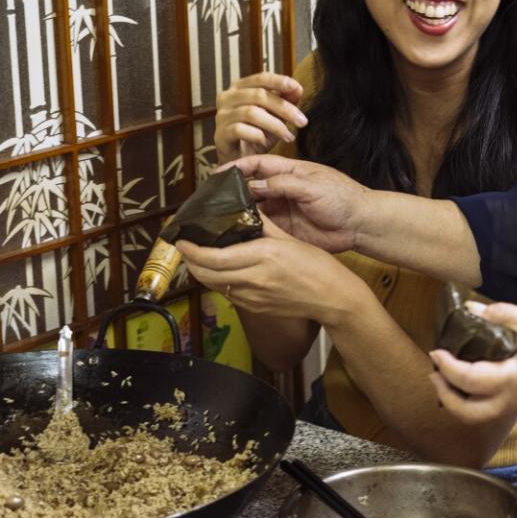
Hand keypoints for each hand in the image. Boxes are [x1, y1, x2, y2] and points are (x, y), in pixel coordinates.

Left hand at [177, 214, 357, 325]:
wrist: (333, 298)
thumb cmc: (318, 267)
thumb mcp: (289, 238)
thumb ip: (262, 225)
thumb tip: (243, 209)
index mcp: (262, 256)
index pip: (214, 256)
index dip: (192, 250)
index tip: (182, 240)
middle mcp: (254, 279)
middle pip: (206, 274)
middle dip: (190, 262)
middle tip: (185, 248)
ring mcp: (253, 297)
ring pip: (214, 286)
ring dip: (202, 273)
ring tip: (198, 259)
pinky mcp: (256, 308)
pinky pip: (229, 295)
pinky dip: (219, 283)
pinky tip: (222, 273)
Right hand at [214, 73, 306, 162]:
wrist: (241, 160)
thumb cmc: (257, 134)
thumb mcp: (275, 116)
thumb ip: (285, 100)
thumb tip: (298, 88)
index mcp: (240, 88)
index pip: (261, 78)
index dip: (279, 81)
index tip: (297, 88)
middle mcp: (227, 97)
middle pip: (258, 95)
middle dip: (284, 108)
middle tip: (302, 121)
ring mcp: (222, 115)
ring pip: (251, 112)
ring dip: (274, 125)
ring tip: (288, 136)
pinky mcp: (220, 134)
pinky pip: (239, 129)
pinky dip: (256, 135)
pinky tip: (265, 141)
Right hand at [225, 155, 364, 253]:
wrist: (361, 224)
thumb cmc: (343, 197)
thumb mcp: (312, 185)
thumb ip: (282, 184)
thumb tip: (253, 185)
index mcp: (289, 171)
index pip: (256, 164)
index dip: (236, 167)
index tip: (217, 174)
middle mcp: (282, 190)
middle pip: (251, 188)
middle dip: (232, 192)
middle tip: (211, 201)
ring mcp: (282, 210)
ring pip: (254, 210)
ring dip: (238, 213)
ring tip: (218, 219)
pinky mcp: (285, 231)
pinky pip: (263, 229)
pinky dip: (250, 231)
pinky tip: (236, 235)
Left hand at [428, 302, 516, 421]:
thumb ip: (498, 316)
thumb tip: (469, 309)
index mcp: (512, 379)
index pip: (466, 379)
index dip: (446, 366)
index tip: (435, 351)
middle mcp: (514, 400)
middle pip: (467, 414)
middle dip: (446, 396)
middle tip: (434, 375)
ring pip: (481, 416)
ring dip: (461, 400)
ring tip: (450, 378)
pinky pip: (496, 409)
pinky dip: (478, 398)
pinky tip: (478, 377)